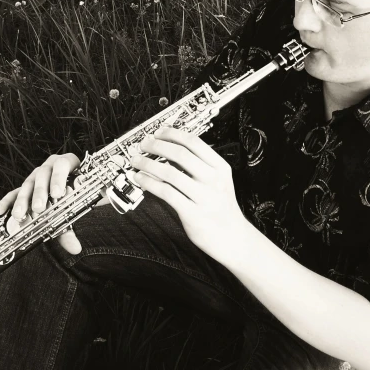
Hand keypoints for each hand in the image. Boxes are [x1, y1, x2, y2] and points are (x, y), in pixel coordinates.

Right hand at [0, 153, 109, 254]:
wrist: (72, 190)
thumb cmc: (77, 195)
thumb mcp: (78, 207)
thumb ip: (72, 227)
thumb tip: (75, 249)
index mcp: (67, 164)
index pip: (63, 165)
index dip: (60, 178)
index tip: (58, 194)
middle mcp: (49, 167)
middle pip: (42, 175)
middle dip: (40, 193)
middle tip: (39, 209)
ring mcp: (35, 177)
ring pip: (27, 185)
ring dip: (23, 200)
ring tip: (20, 215)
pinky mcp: (25, 187)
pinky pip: (13, 192)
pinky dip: (6, 202)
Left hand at [129, 127, 250, 262]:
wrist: (232, 237)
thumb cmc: (220, 208)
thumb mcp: (218, 181)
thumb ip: (199, 166)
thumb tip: (168, 150)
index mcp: (220, 167)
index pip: (194, 142)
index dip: (172, 134)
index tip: (158, 132)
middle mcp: (213, 180)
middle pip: (180, 153)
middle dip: (156, 146)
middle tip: (143, 145)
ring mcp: (204, 197)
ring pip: (169, 172)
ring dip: (147, 164)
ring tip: (136, 161)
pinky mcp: (192, 213)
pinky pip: (166, 193)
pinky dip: (149, 183)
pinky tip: (140, 179)